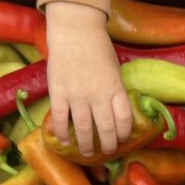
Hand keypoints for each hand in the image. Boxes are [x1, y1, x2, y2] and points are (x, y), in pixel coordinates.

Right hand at [45, 1, 131, 156]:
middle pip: (106, 129)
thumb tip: (116, 111)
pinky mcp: (59, 93)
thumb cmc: (98, 48)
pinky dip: (63, 134)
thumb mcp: (115, 69)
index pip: (124, 119)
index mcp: (115, 88)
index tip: (123, 140)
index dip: (125, 134)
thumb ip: (115, 90)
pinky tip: (65, 142)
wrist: (75, 30)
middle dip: (108, 146)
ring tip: (87, 153)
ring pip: (84, 130)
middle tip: (107, 152)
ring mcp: (77, 95)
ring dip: (86, 146)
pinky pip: (61, 120)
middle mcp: (98, 95)